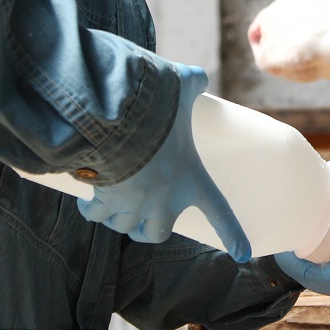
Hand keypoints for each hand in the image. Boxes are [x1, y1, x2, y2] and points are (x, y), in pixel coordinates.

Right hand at [76, 63, 252, 262]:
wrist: (121, 120)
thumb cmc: (157, 107)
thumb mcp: (182, 88)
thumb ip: (193, 82)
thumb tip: (196, 76)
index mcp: (192, 179)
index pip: (220, 212)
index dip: (232, 233)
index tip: (244, 253)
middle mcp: (165, 200)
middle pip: (155, 233)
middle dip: (144, 230)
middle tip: (138, 221)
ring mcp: (136, 205)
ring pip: (123, 225)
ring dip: (116, 217)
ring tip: (108, 198)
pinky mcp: (108, 202)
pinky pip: (97, 215)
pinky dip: (90, 208)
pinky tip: (86, 197)